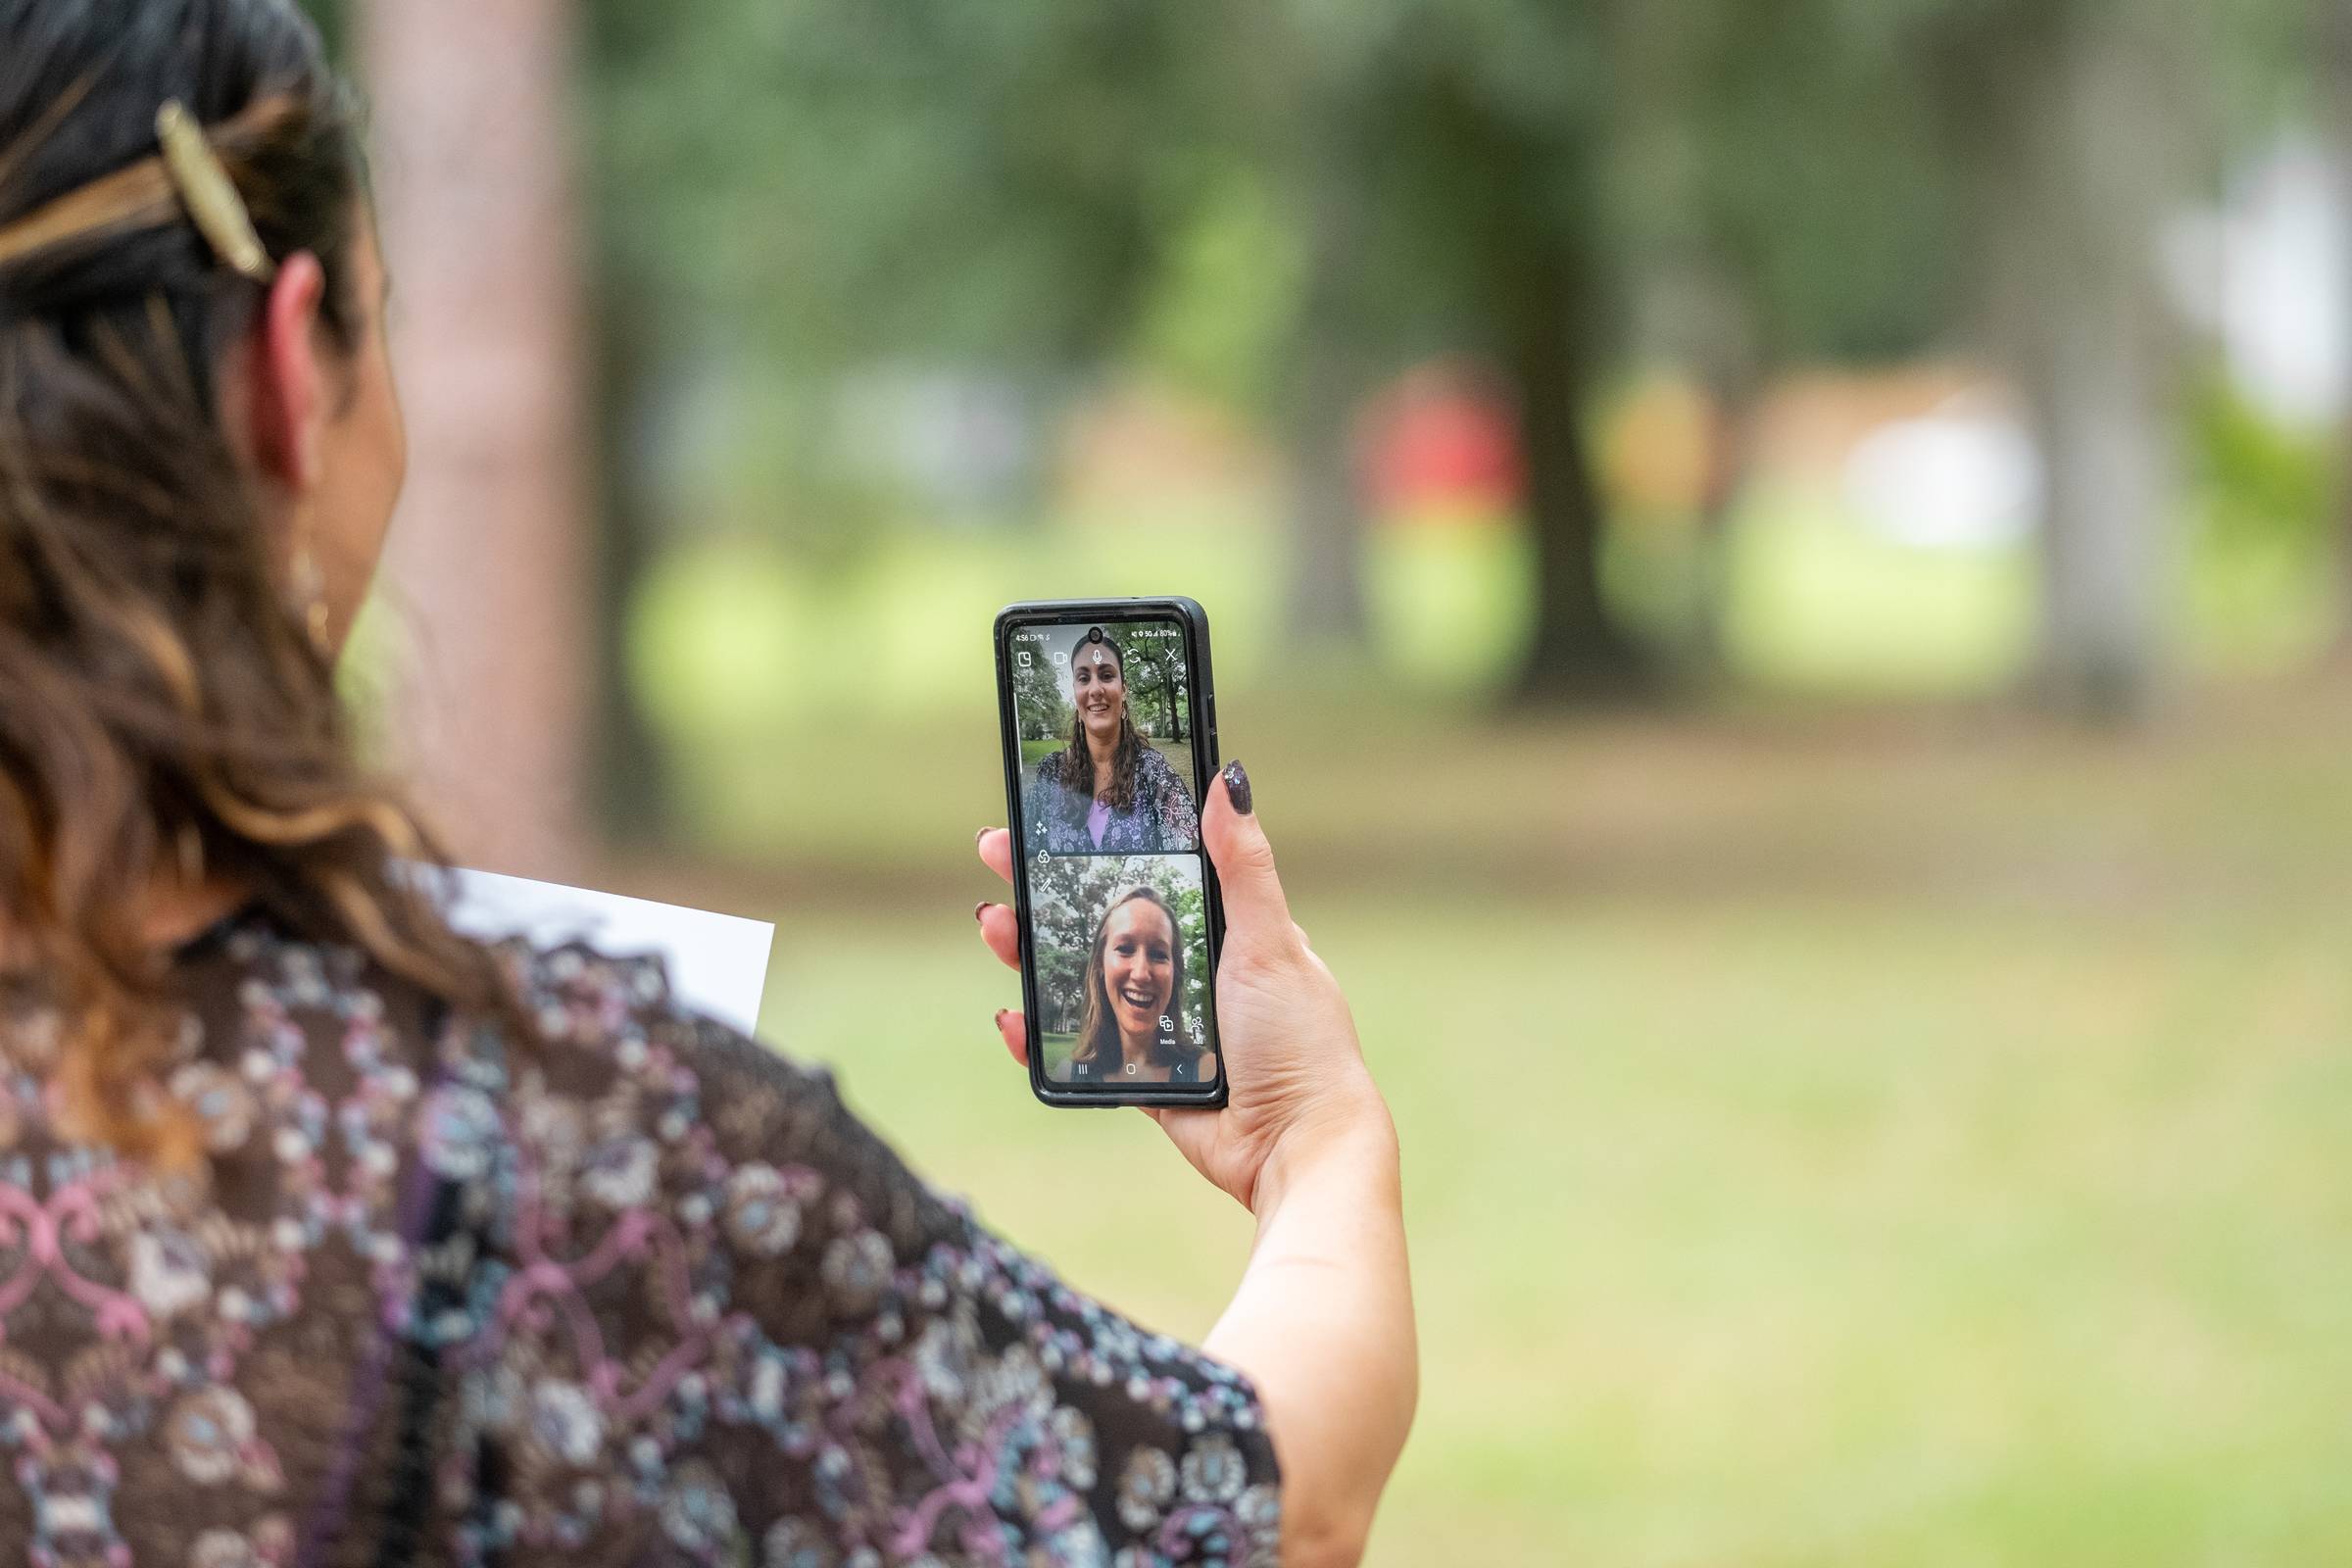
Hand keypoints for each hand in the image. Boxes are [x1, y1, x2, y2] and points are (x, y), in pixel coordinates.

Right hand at [975, 763, 1387, 1211]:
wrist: (1296, 1147)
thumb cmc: (1299, 1041)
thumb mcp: (1269, 942)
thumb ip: (1243, 867)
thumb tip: (1226, 779)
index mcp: (1225, 933)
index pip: (1150, 876)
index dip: (1099, 849)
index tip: (1049, 819)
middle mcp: (1193, 975)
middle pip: (1102, 927)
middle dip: (1045, 894)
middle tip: (996, 858)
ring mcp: (1168, 1028)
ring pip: (1084, 985)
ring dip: (1032, 956)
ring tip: (994, 927)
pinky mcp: (1151, 1080)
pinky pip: (1088, 1052)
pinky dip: (1045, 1039)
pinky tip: (1013, 1018)